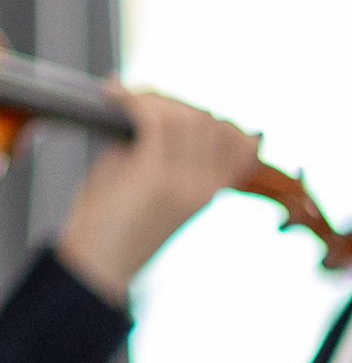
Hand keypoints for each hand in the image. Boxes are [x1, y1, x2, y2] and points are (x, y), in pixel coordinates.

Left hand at [53, 88, 262, 301]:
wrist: (99, 265)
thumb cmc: (117, 224)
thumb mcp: (152, 183)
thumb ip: (164, 147)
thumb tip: (156, 97)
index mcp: (210, 192)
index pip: (239, 141)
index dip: (206, 114)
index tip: (167, 105)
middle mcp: (204, 188)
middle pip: (209, 120)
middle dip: (174, 101)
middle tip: (139, 101)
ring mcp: (182, 184)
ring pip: (184, 116)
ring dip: (151, 98)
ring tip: (124, 100)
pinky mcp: (155, 178)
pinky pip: (154, 120)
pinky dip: (131, 100)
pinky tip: (114, 97)